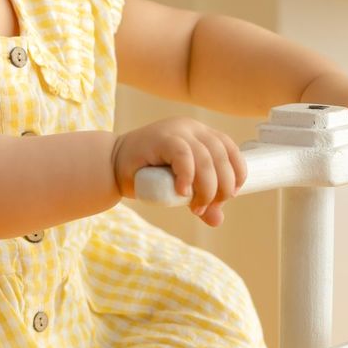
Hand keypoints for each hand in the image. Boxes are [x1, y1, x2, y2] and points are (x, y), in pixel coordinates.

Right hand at [112, 117, 247, 226]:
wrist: (111, 168)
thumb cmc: (146, 176)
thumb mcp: (179, 188)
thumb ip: (199, 200)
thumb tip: (217, 220)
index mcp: (201, 134)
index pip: (231, 150)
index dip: (237, 174)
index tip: (230, 196)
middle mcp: (192, 128)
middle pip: (222, 157)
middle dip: (222, 188)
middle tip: (207, 208)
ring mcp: (177, 131)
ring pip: (206, 159)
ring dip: (207, 189)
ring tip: (196, 207)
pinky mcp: (162, 138)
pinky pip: (184, 156)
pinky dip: (188, 177)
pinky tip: (182, 192)